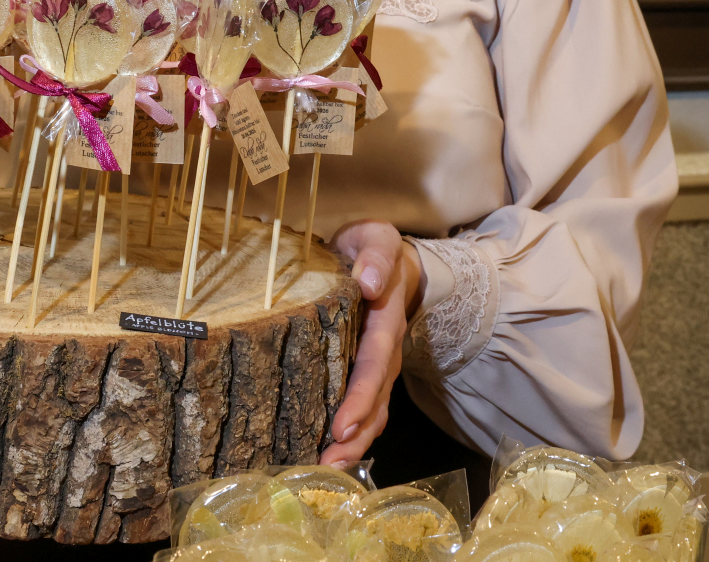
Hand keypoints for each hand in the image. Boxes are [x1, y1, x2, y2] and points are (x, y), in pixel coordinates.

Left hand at [320, 220, 422, 465]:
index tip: (341, 425)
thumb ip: (376, 253)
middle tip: (329, 463)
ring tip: (326, 470)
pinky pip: (360, 410)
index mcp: (384, 322)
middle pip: (376, 401)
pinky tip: (324, 455)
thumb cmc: (372, 250)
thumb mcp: (377, 238)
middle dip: (356, 434)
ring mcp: (375, 368)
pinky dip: (348, 436)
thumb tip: (370, 283)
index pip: (375, 364)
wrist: (383, 260)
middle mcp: (384, 352)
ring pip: (372, 413)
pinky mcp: (361, 375)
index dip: (360, 397)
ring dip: (353, 444)